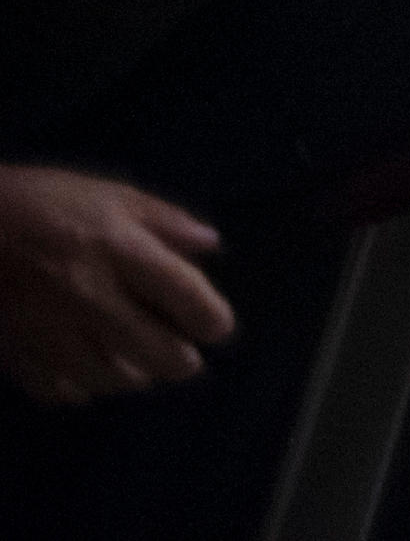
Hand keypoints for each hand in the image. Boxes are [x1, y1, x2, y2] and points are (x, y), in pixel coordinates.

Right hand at [0, 167, 231, 403]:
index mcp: (119, 249)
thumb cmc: (37, 201)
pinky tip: (86, 376)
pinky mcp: (13, 351)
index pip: (187, 296)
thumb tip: (211, 244)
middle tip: (186, 360)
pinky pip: (58, 389)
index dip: (212, 320)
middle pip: (156, 352)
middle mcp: (90, 295)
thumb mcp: (107, 193)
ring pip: (110, 379)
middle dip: (181, 362)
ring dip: (133, 377)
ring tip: (140, 368)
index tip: (216, 328)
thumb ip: (164, 219)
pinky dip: (80, 388)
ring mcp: (49, 329)